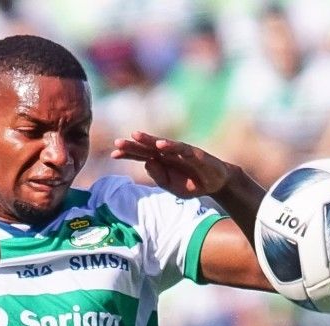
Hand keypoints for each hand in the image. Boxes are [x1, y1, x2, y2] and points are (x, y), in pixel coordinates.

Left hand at [111, 130, 233, 197]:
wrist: (215, 183)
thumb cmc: (191, 183)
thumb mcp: (172, 187)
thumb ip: (159, 178)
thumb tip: (146, 164)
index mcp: (161, 161)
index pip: (141, 155)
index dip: (128, 154)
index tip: (113, 154)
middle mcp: (169, 153)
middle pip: (148, 148)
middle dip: (133, 145)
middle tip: (117, 142)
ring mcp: (182, 152)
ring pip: (163, 144)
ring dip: (149, 140)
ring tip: (135, 135)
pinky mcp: (196, 154)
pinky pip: (182, 149)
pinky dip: (171, 146)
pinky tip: (160, 145)